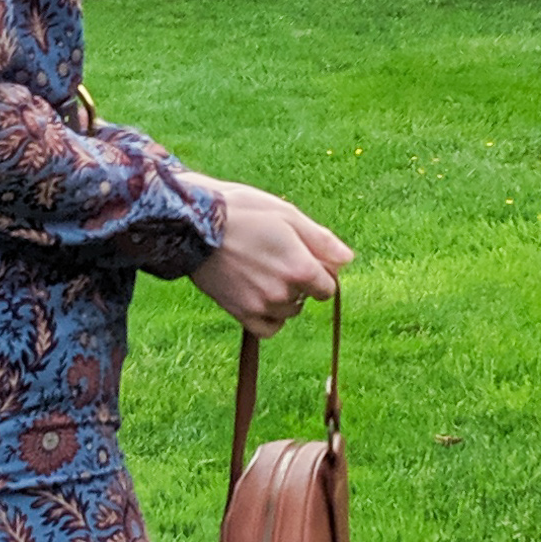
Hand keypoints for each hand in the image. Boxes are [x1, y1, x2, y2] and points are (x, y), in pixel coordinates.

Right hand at [181, 177, 352, 335]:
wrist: (192, 224)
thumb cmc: (243, 212)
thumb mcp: (288, 216)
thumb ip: (322, 241)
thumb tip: (348, 260)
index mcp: (300, 268)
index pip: (328, 287)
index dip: (321, 271)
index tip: (303, 255)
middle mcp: (283, 292)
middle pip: (307, 298)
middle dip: (299, 281)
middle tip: (275, 256)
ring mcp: (261, 306)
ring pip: (288, 312)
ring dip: (284, 298)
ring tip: (262, 270)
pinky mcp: (240, 313)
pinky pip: (268, 329)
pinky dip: (270, 318)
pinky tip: (260, 297)